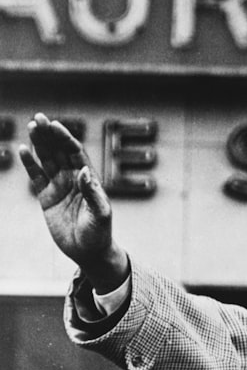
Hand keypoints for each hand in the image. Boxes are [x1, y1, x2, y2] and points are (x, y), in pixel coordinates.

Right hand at [18, 113, 127, 291]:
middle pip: (59, 151)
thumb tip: (83, 171)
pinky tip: (23, 149)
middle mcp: (73, 178)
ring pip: (46, 160)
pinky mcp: (47, 198)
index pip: (75, 152)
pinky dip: (30, 164)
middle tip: (38, 118)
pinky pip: (36, 177)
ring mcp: (59, 186)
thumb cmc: (100, 231)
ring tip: (31, 127)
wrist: (88, 251)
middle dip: (50, 135)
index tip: (55, 125)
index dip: (65, 138)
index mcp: (88, 178)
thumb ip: (93, 192)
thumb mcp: (101, 212)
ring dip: (39, 143)